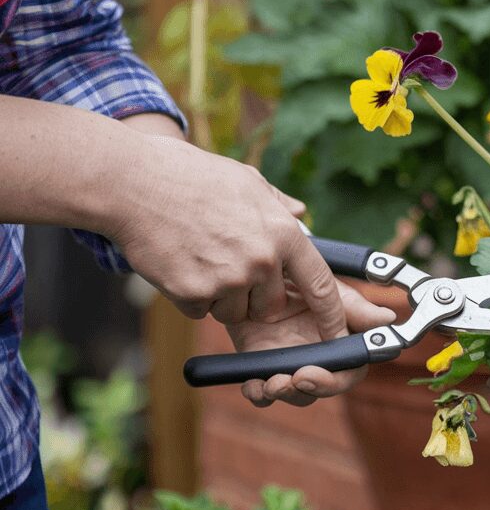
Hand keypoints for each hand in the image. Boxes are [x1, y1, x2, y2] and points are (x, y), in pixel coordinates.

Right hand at [109, 134, 342, 335]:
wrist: (132, 183)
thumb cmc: (190, 176)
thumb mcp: (246, 181)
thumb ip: (278, 204)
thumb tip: (302, 214)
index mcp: (283, 233)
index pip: (321, 284)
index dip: (331, 313)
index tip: (337, 333)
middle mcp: (261, 261)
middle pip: (271, 306)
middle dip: (255, 295)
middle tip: (228, 264)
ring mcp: (227, 279)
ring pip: (234, 312)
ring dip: (220, 296)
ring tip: (200, 256)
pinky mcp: (193, 293)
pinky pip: (201, 310)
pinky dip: (190, 295)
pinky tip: (179, 263)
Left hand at [229, 281, 395, 406]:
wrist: (253, 272)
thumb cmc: (295, 274)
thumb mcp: (323, 285)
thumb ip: (353, 306)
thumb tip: (388, 319)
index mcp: (341, 338)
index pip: (351, 369)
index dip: (338, 379)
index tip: (313, 374)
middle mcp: (319, 354)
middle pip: (325, 386)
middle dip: (312, 388)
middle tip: (295, 380)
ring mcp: (291, 362)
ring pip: (295, 393)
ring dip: (284, 393)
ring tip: (270, 383)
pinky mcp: (262, 365)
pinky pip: (261, 391)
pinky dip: (257, 393)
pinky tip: (252, 384)